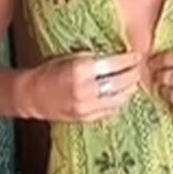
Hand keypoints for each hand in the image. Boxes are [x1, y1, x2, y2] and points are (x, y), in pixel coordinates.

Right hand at [15, 52, 141, 122]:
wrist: (32, 95)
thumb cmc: (50, 71)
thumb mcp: (70, 57)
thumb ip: (93, 58)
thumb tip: (118, 55)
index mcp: (79, 69)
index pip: (113, 64)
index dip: (128, 60)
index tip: (136, 55)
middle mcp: (84, 90)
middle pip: (119, 82)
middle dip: (133, 75)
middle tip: (140, 68)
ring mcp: (86, 107)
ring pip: (118, 99)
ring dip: (129, 90)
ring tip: (134, 82)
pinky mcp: (86, 118)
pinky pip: (110, 110)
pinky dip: (119, 102)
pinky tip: (123, 95)